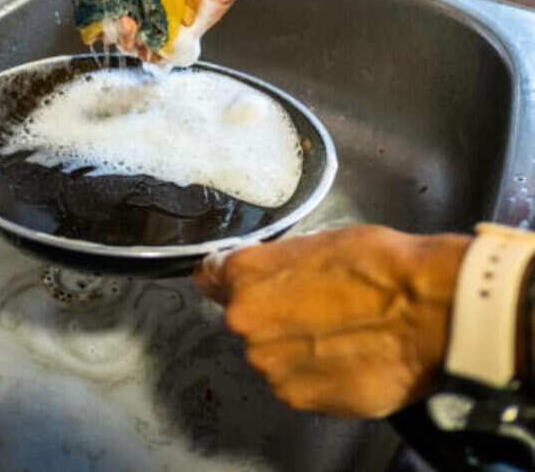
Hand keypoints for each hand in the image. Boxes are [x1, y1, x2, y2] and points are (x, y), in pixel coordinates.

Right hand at [64, 0, 245, 60]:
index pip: (100, 6)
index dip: (94, 14)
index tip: (94, 13)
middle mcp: (141, 2)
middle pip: (114, 30)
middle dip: (110, 31)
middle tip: (122, 19)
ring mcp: (160, 21)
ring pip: (133, 45)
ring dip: (128, 43)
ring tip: (134, 27)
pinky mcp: (179, 36)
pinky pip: (159, 56)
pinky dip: (152, 56)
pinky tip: (151, 45)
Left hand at [194, 225, 470, 417]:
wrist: (428, 311)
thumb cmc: (379, 264)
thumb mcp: (318, 241)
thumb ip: (274, 262)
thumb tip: (253, 270)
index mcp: (245, 275)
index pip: (210, 275)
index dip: (228, 276)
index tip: (245, 280)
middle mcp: (246, 324)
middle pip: (245, 318)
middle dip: (271, 312)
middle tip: (314, 304)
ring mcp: (271, 366)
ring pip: (271, 352)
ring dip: (292, 345)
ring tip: (338, 332)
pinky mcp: (300, 397)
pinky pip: (296, 381)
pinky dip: (314, 372)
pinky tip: (346, 354)